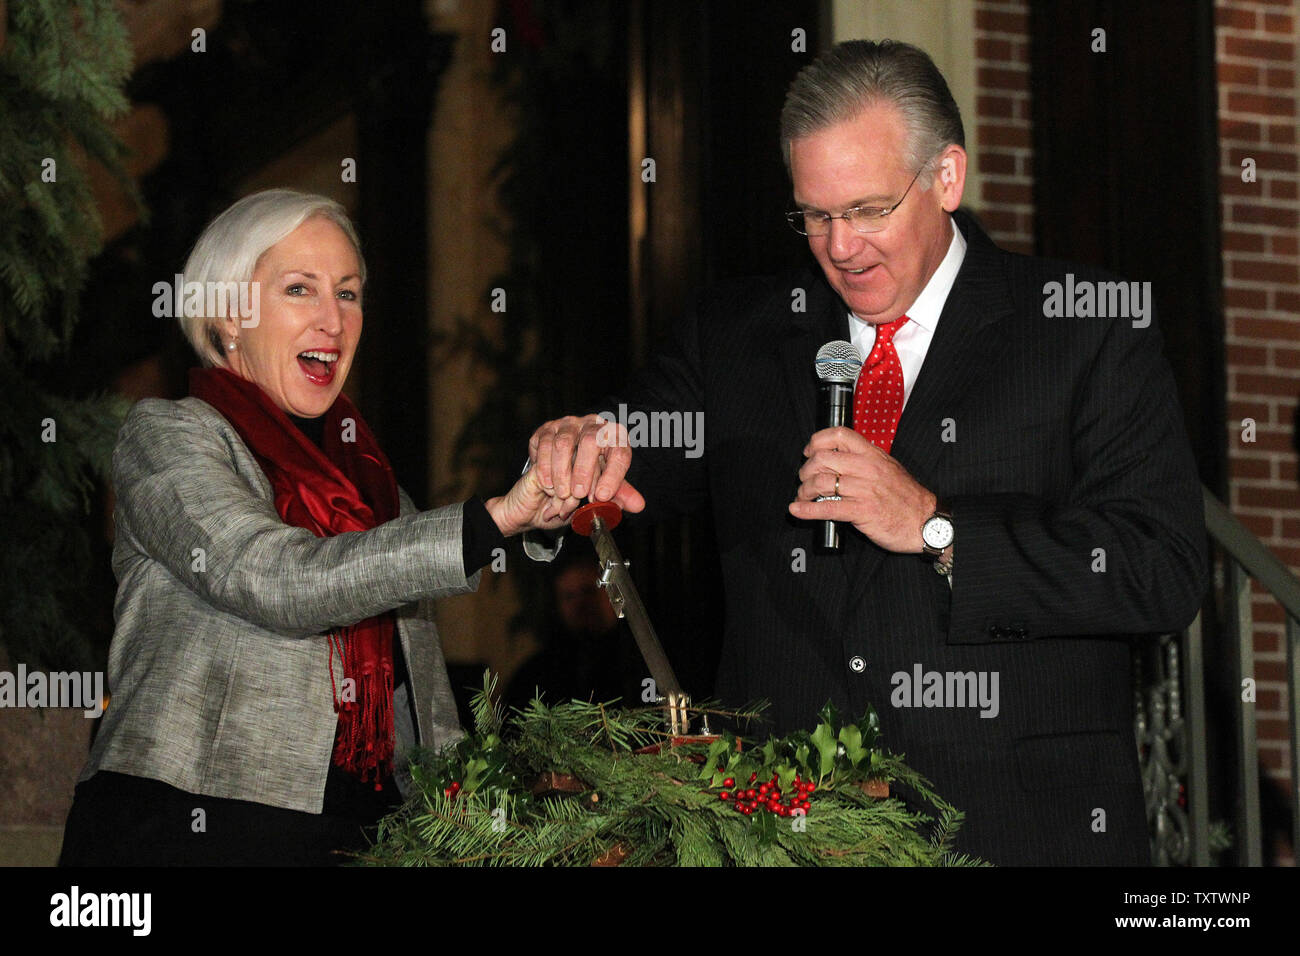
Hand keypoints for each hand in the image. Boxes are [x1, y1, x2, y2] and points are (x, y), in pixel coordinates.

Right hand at [486, 414, 645, 535]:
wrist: (565, 460)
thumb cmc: (592, 471)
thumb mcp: (607, 481)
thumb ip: (621, 493)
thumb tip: (638, 505)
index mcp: (614, 437)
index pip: (620, 451)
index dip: (613, 475)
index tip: (603, 496)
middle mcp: (593, 425)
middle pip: (591, 440)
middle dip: (584, 470)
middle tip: (579, 493)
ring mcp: (569, 424)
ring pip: (565, 442)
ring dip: (562, 471)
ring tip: (562, 493)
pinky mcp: (547, 428)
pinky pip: (544, 443)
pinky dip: (544, 465)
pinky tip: (547, 483)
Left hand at [788, 426, 934, 552]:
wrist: (926, 521)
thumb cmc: (907, 497)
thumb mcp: (888, 468)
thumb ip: (865, 460)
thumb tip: (838, 459)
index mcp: (873, 455)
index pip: (840, 435)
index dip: (817, 441)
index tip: (809, 451)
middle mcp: (867, 468)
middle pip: (823, 458)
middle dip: (806, 470)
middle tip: (804, 479)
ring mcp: (864, 489)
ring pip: (821, 482)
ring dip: (804, 490)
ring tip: (803, 496)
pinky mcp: (862, 511)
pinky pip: (827, 507)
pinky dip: (807, 510)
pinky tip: (797, 510)